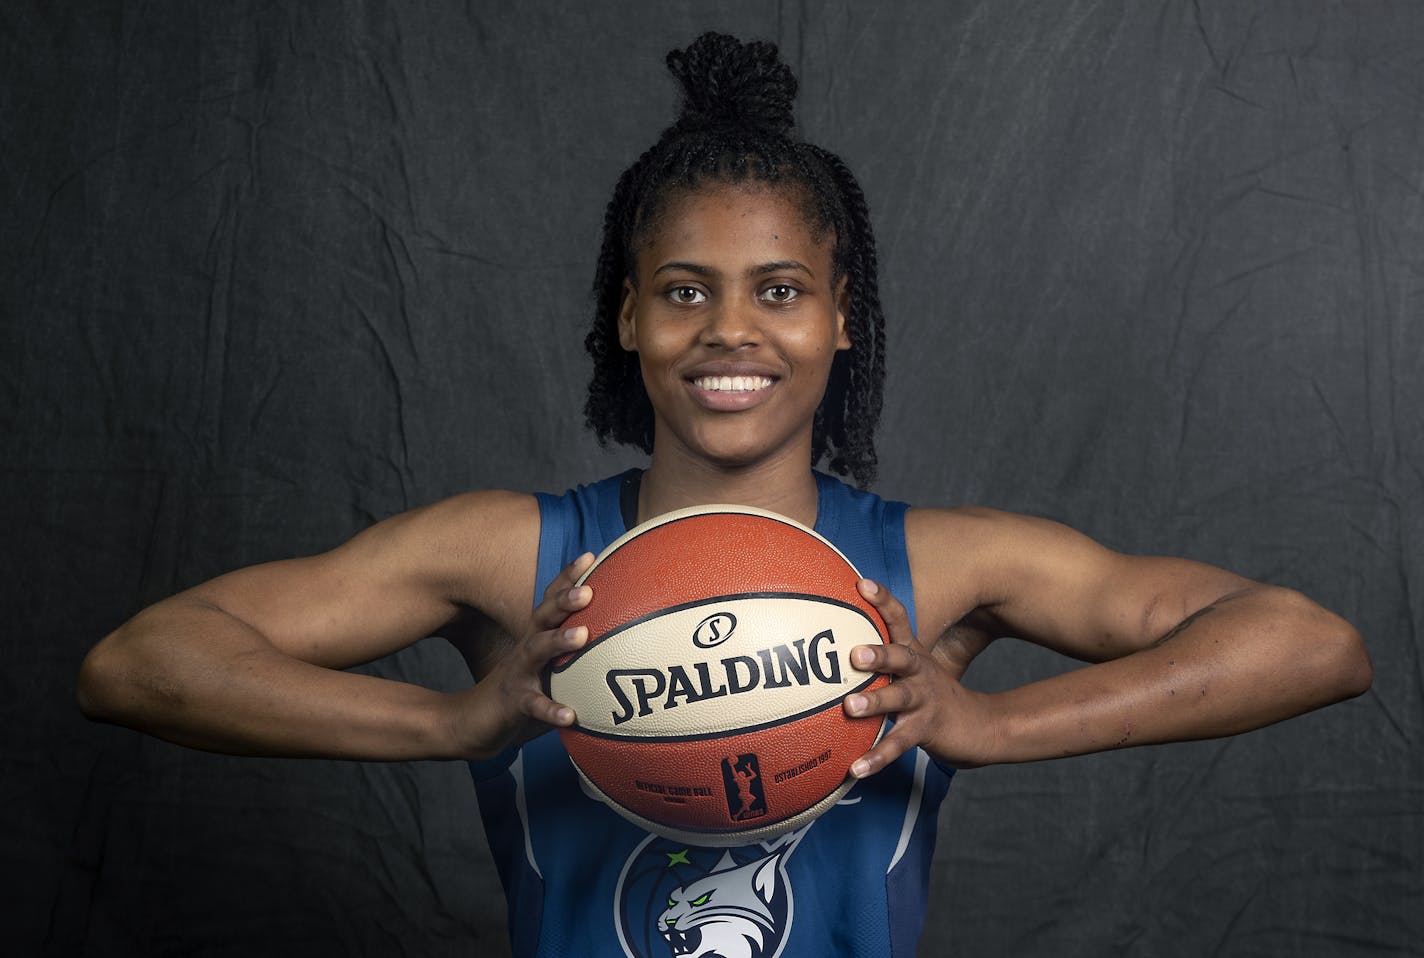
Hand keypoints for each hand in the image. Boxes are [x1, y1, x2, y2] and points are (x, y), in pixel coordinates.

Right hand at [449, 553, 594, 758]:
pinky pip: (534, 705)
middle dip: (564, 600)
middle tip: (588, 590)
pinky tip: (570, 715)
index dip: (568, 578)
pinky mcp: (515, 702)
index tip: (589, 556)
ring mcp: (519, 673)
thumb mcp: (549, 665)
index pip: (552, 602)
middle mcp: (527, 648)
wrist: (476, 721)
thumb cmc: (524, 688)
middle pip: (544, 617)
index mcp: (538, 636)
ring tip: (582, 635)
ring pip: (536, 652)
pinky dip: (552, 710)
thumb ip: (575, 653)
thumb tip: (619, 641)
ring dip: (558, 641)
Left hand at [842, 579, 999, 774]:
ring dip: (874, 702)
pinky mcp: (925, 729)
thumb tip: (832, 643)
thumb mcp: (910, 667)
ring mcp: (924, 700)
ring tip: (850, 707)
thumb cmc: (930, 692)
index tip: (862, 584)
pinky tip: (855, 769)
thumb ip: (879, 655)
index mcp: (912, 652)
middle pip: (901, 656)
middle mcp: (919, 671)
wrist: (978, 726)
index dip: (882, 600)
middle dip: (879, 653)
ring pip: (899, 699)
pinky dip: (876, 757)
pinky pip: (898, 745)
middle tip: (854, 654)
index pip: (898, 619)